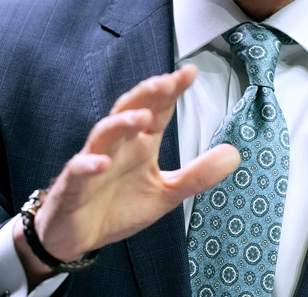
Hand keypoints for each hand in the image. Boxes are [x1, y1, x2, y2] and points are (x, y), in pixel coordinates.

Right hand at [12, 65, 239, 280]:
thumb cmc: (117, 206)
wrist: (77, 236)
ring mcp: (92, 162)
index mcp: (140, 144)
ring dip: (121, 124)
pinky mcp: (73, 186)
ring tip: (141, 118)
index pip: (157, 110)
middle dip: (146, 95)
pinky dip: (87, 165)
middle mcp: (117, 146)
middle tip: (166, 82)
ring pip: (104, 133)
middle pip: (129, 110)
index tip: (189, 72)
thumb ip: (197, 174)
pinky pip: (78, 170)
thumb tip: (234, 153)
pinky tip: (99, 162)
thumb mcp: (165, 193)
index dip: (170, 91)